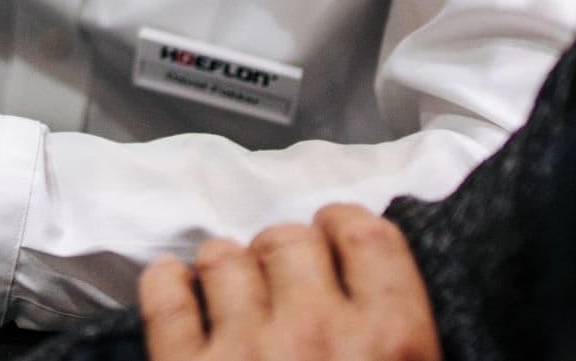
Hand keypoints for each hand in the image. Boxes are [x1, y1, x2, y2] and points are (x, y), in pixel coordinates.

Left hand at [139, 205, 439, 360]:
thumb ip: (409, 336)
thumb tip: (394, 297)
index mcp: (394, 343)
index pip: (368, 238)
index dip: (346, 226)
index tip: (336, 229)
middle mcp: (319, 331)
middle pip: (290, 237)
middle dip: (283, 248)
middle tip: (282, 272)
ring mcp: (247, 349)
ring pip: (224, 257)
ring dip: (227, 266)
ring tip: (230, 282)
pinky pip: (166, 298)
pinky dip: (166, 285)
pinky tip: (173, 286)